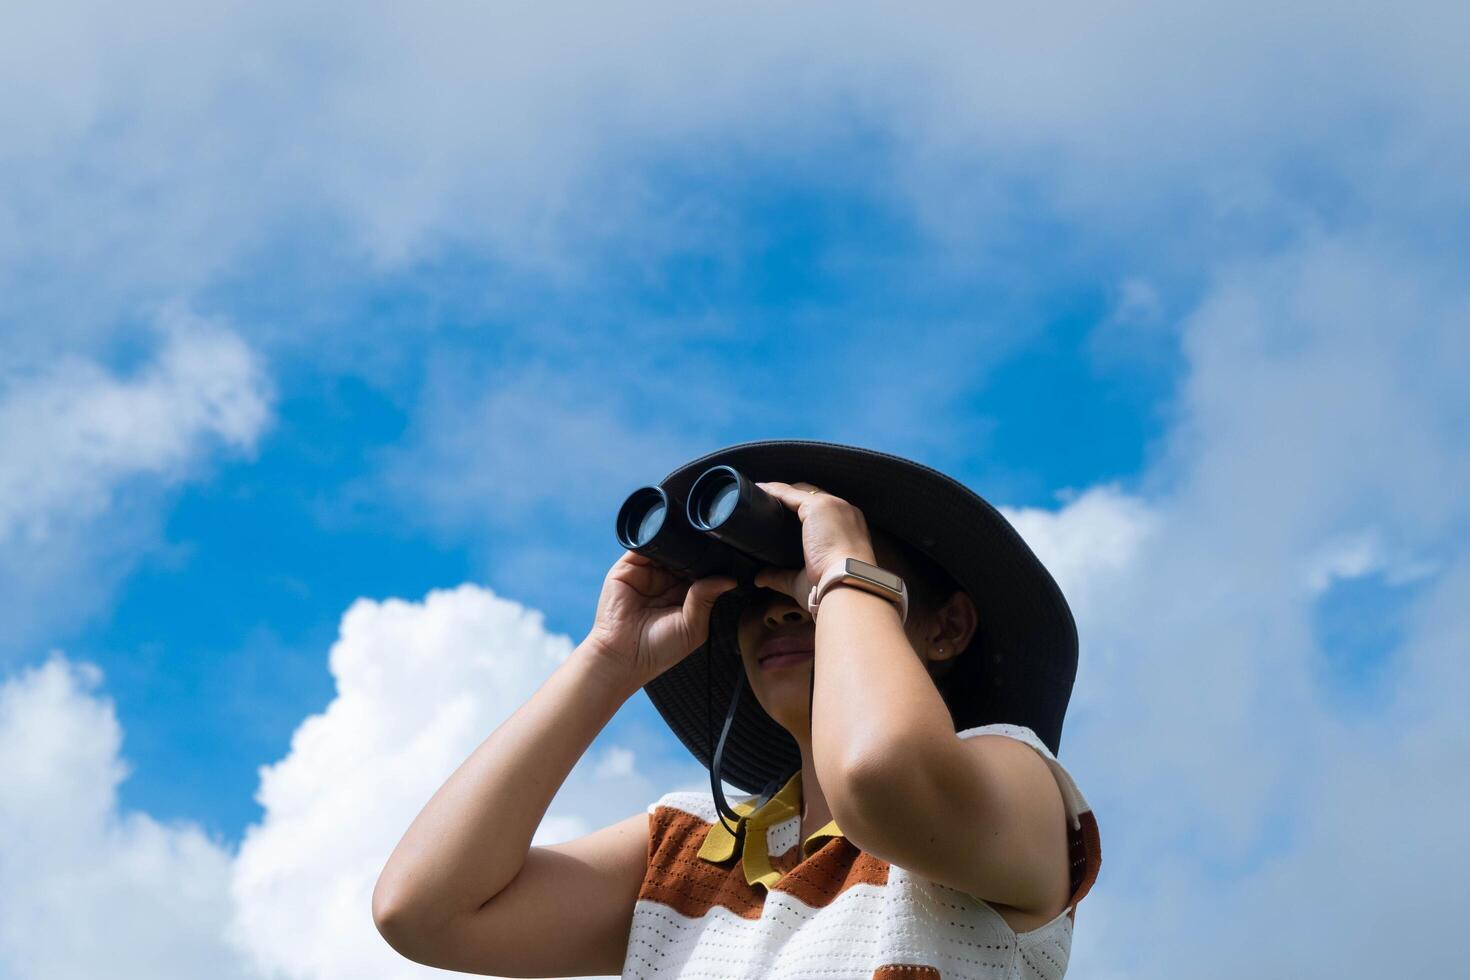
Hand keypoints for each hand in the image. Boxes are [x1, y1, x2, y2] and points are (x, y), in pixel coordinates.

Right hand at [585, 551, 739, 687]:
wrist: (623, 656)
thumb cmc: (659, 649)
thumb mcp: (692, 626)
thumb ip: (706, 599)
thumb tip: (730, 579)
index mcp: (686, 594)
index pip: (702, 569)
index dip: (712, 562)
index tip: (726, 555)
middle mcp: (667, 581)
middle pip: (686, 554)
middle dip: (696, 549)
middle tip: (709, 545)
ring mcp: (647, 572)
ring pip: (667, 547)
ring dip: (677, 542)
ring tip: (688, 545)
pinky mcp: (627, 568)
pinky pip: (642, 547)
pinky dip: (654, 541)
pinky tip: (665, 544)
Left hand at [750, 480, 876, 610]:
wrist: (846, 583)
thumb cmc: (832, 587)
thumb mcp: (804, 579)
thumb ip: (782, 576)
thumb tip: (760, 578)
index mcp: (849, 527)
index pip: (824, 511)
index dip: (803, 510)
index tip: (784, 514)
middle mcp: (844, 511)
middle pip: (813, 496)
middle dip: (792, 497)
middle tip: (768, 502)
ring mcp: (832, 505)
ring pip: (801, 491)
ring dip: (781, 491)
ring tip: (761, 493)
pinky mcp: (818, 506)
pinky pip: (790, 492)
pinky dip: (774, 490)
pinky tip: (760, 490)